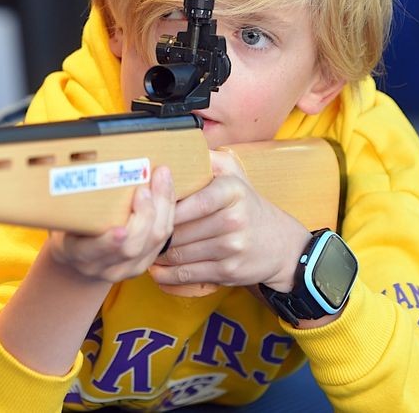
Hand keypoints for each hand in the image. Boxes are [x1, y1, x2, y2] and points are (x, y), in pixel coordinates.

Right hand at [45, 167, 174, 283]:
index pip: (93, 252)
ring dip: (162, 207)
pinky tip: (166, 190)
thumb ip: (77, 202)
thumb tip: (92, 167)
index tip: (120, 230)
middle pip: (132, 247)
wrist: (80, 260)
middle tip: (145, 186)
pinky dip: (168, 212)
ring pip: (154, 242)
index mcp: (78, 254)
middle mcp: (103, 267)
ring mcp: (126, 269)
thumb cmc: (72, 229)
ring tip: (161, 177)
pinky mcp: (144, 265)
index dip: (109, 243)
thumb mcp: (66, 218)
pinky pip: (163, 239)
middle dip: (144, 214)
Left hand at [149, 151, 310, 291]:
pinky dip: (167, 274)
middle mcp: (235, 219)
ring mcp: (233, 248)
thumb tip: (178, 144)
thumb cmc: (248, 206)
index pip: (192, 201)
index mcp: (233, 191)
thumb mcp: (235, 175)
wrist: (281, 245)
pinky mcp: (229, 272)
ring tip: (143, 248)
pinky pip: (188, 274)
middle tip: (137, 231)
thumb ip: (208, 159)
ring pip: (180, 253)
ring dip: (158, 254)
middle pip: (180, 230)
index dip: (166, 207)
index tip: (148, 208)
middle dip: (156, 232)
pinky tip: (156, 268)